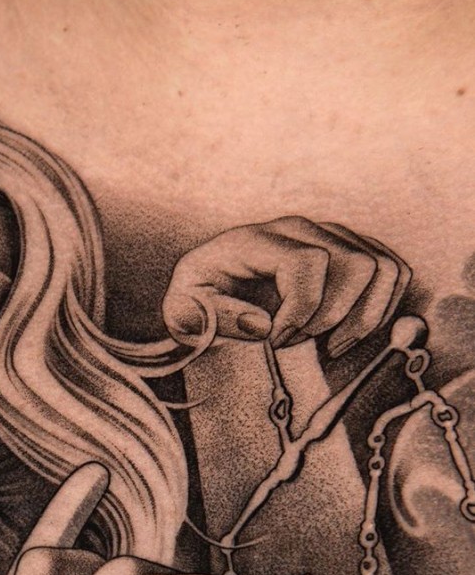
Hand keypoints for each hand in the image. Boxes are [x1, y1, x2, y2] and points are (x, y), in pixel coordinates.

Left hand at [162, 216, 409, 357]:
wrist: (205, 295)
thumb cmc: (195, 306)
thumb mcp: (183, 315)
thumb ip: (216, 318)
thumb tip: (263, 324)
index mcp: (255, 240)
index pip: (307, 262)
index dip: (301, 310)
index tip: (276, 342)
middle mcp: (298, 229)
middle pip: (355, 264)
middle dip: (332, 316)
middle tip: (300, 343)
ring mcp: (328, 236)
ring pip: (381, 268)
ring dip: (362, 316)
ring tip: (327, 345)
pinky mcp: (349, 252)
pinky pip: (391, 272)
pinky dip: (379, 310)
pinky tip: (345, 334)